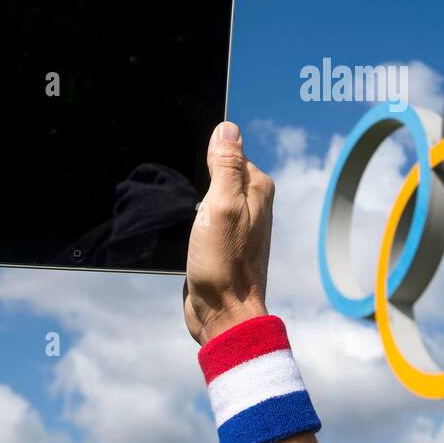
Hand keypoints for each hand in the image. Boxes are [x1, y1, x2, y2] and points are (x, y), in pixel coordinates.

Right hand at [183, 121, 273, 345]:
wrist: (222, 314)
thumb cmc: (224, 263)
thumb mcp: (222, 205)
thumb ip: (227, 166)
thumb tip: (228, 128)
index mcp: (258, 188)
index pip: (229, 152)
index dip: (206, 159)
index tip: (193, 178)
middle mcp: (253, 204)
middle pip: (218, 173)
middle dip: (197, 180)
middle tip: (188, 203)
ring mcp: (238, 224)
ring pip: (208, 196)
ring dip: (193, 202)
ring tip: (185, 218)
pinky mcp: (223, 242)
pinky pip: (205, 217)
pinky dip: (192, 219)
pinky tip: (185, 230)